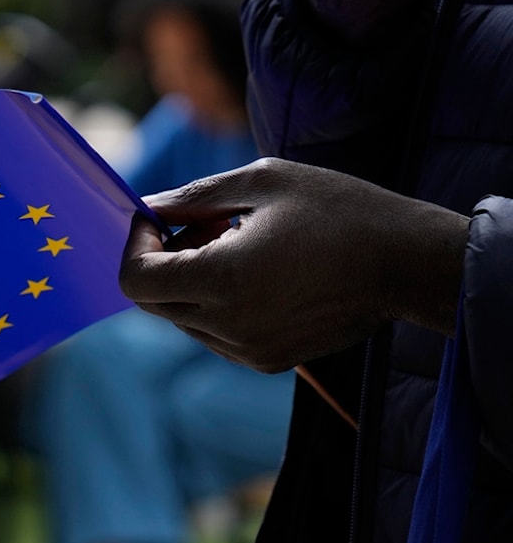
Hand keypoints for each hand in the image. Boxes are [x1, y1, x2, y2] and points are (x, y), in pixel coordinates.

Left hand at [119, 158, 467, 371]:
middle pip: (153, 302)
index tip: (156, 219)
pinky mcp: (266, 360)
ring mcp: (247, 349)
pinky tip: (254, 273)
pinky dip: (214, 304)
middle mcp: (228, 325)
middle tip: (201, 224)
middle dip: (161, 260)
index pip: (137, 280)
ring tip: (233, 243)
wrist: (406, 264)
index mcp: (223, 279)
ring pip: (181, 319)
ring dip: (188, 282)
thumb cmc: (339, 211)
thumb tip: (148, 205)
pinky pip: (213, 335)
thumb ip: (194, 197)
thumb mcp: (262, 182)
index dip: (135, 246)